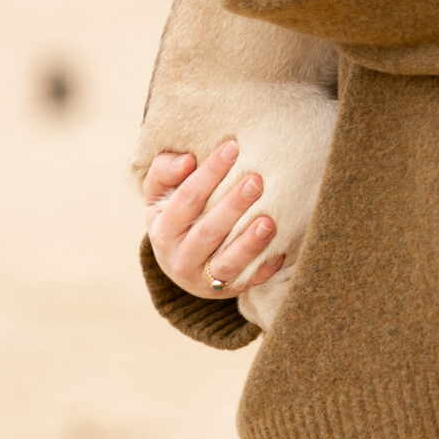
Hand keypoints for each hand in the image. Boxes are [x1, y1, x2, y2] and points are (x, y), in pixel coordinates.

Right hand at [143, 144, 286, 301]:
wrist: (180, 263)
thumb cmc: (174, 216)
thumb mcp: (159, 195)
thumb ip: (164, 171)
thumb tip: (187, 160)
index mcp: (162, 229)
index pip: (186, 199)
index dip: (209, 174)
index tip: (232, 148)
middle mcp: (179, 258)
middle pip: (208, 231)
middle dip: (233, 206)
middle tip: (256, 181)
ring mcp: (203, 279)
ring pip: (227, 262)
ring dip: (249, 243)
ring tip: (270, 221)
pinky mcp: (228, 289)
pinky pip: (247, 282)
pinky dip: (263, 268)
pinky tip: (279, 251)